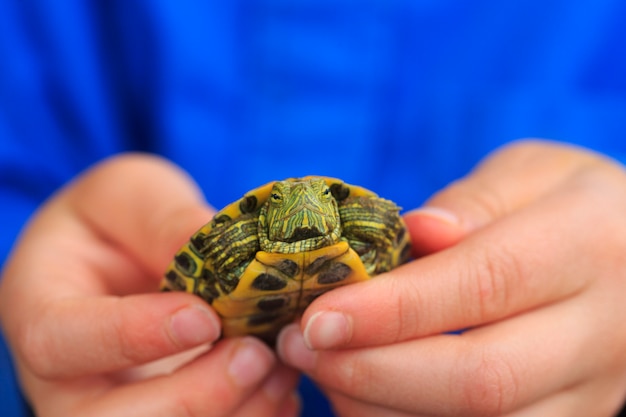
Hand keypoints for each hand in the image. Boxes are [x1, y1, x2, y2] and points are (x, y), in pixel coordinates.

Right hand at [0, 155, 299, 416]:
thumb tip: (218, 248)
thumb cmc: (117, 219)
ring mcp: (114, 406)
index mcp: (42, 311)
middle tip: (255, 356)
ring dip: (230, 414)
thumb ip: (162, 219)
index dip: (134, 337)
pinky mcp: (163, 411)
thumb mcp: (130, 194)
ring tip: (281, 370)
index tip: (204, 318)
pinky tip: (282, 390)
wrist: (122, 255)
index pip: (61, 342)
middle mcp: (68, 378)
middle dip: (191, 398)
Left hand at [277, 140, 625, 415]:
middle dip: (374, 370)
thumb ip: (475, 202)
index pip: (484, 283)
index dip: (394, 308)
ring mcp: (592, 388)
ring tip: (322, 368)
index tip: (318, 316)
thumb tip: (417, 231)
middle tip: (302, 345)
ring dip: (383, 406)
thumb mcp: (532, 173)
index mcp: (587, 244)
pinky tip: (365, 394)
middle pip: (481, 378)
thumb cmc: (571, 203)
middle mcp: (601, 329)